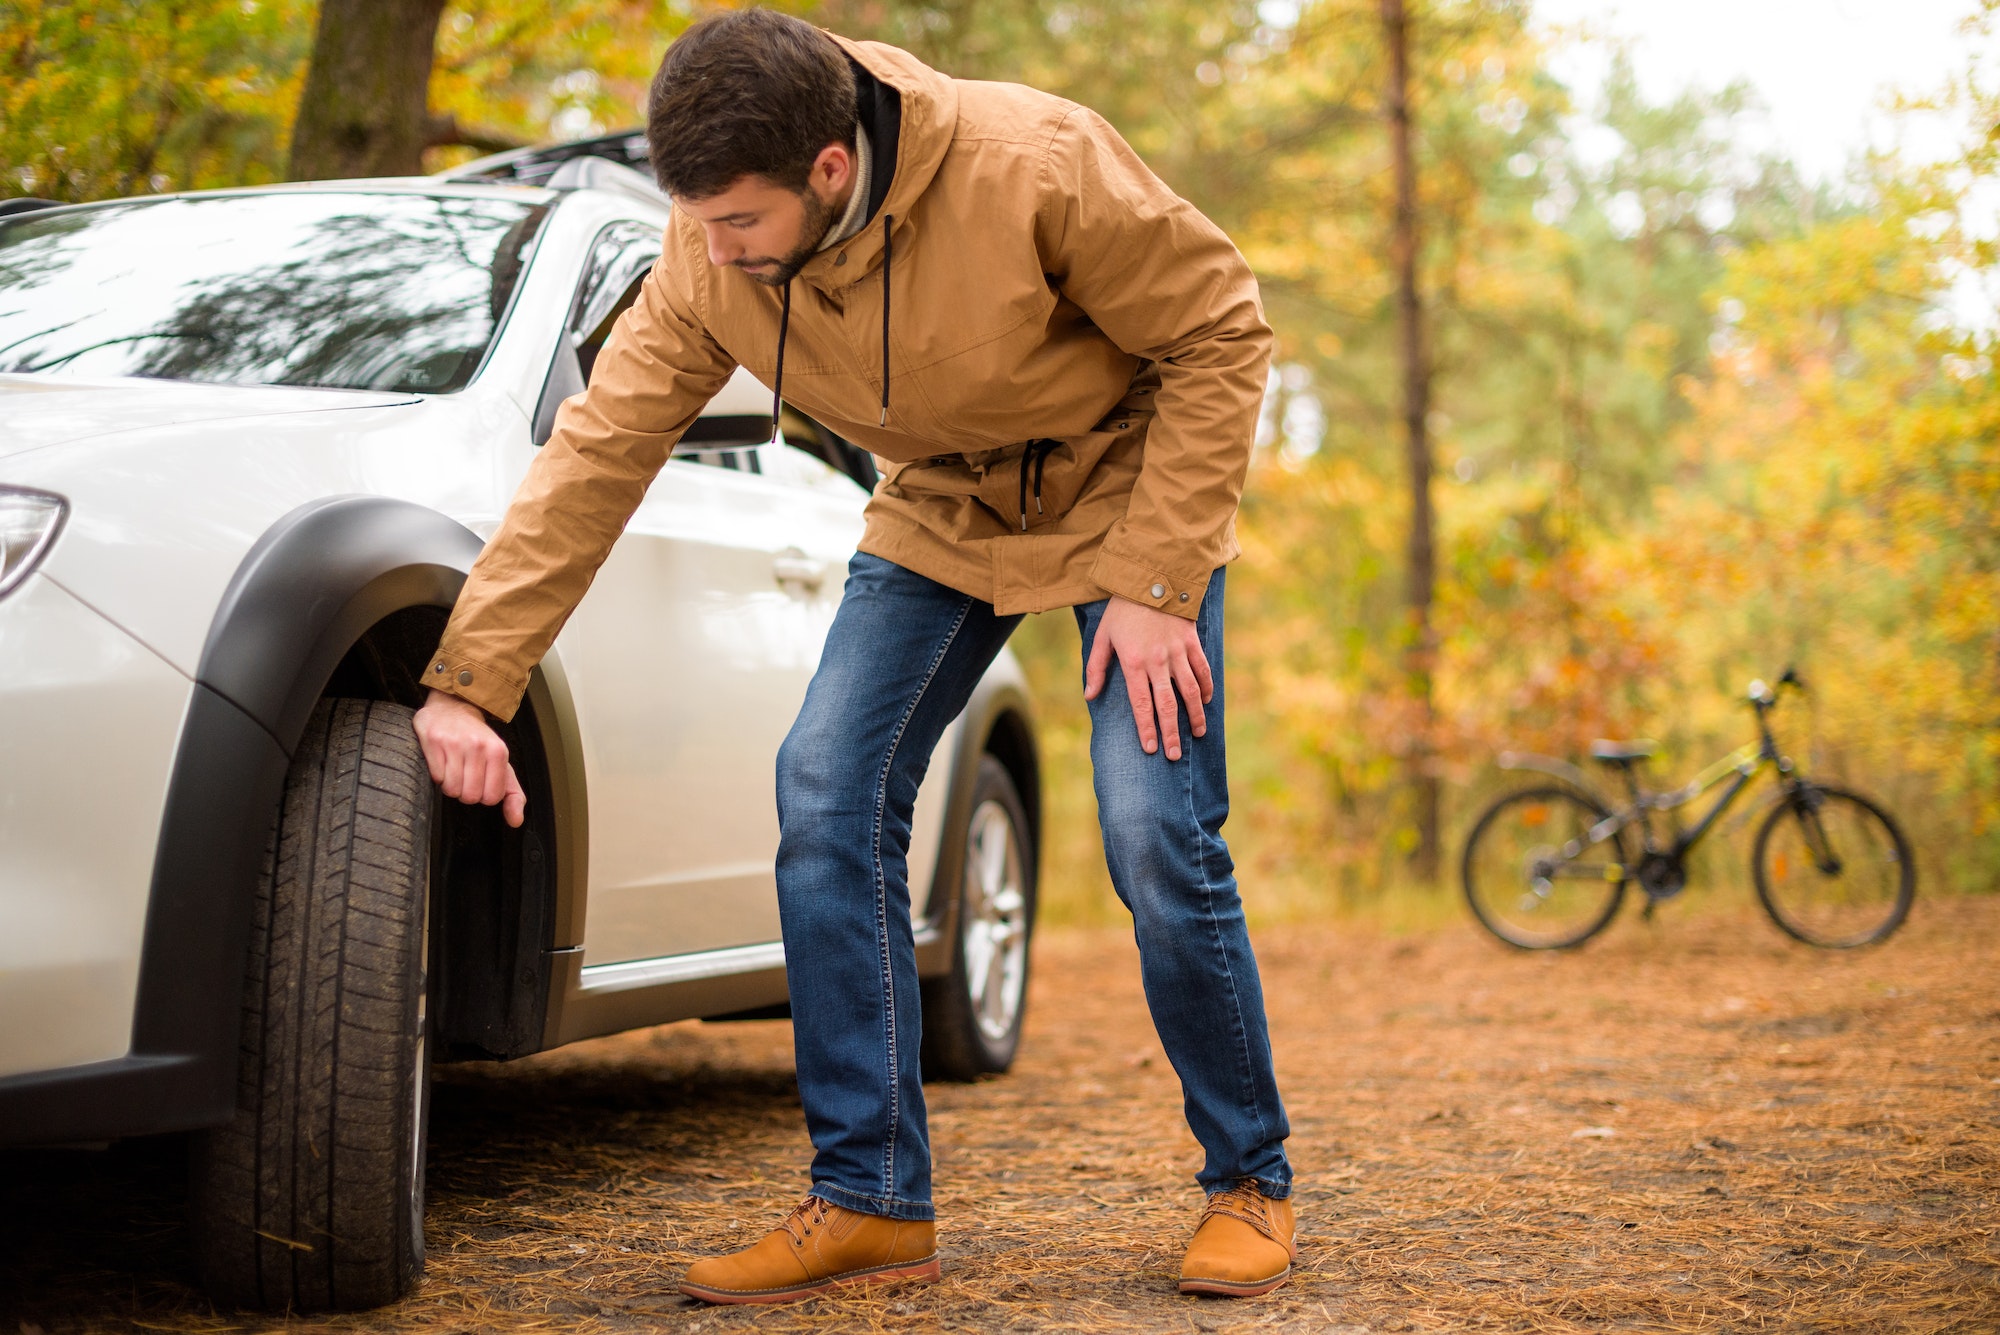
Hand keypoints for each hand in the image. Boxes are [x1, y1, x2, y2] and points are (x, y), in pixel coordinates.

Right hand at [413, 689, 525, 826]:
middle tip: (466, 775)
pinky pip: (435, 778)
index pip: (491, 797)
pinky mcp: (433, 741)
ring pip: (451, 789)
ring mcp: (454, 743)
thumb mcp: (501, 763)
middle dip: (466, 792)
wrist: (453, 707)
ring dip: (451, 785)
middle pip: (470, 796)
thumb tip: (516, 821)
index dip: (484, 795)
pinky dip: (437, 776)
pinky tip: (442, 761)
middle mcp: (478, 745)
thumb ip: (512, 793)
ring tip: (454, 768)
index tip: (481, 782)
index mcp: (498, 751)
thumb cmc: (478, 739)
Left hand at [1083, 595, 1213, 760]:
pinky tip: (1204, 702)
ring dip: (1194, 715)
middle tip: (1174, 756)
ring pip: (1190, 691)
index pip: (1142, 704)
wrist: (1151, 577)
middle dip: (1172, 733)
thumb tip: (1089, 695)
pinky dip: (1205, 687)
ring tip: (1197, 734)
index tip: (1151, 749)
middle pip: (1167, 704)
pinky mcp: (1191, 642)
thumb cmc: (1122, 608)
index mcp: (1134, 662)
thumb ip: (1096, 667)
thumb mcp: (1102, 635)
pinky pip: (1202, 669)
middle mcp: (1158, 661)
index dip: (1147, 728)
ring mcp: (1177, 652)